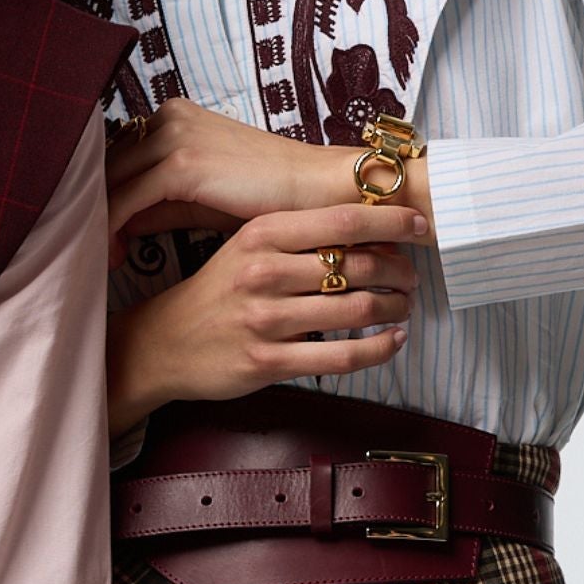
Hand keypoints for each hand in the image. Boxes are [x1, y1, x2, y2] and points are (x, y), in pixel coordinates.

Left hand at [106, 99, 395, 265]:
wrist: (319, 191)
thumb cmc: (265, 198)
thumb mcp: (200, 199)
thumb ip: (157, 204)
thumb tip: (115, 222)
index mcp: (172, 117)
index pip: (115, 155)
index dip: (99, 194)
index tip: (91, 233)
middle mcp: (168, 118)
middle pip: (105, 166)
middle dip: (90, 209)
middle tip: (82, 250)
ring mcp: (173, 136)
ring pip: (109, 182)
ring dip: (95, 222)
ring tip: (96, 259)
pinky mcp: (181, 163)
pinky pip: (126, 199)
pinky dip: (110, 229)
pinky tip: (111, 256)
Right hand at [107, 203, 428, 436]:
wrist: (164, 342)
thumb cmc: (217, 292)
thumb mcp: (246, 247)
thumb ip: (298, 236)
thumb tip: (369, 229)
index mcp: (260, 235)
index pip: (342, 221)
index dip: (391, 222)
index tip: (419, 226)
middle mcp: (263, 273)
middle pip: (357, 265)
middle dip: (398, 272)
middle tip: (411, 278)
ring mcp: (265, 319)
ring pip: (356, 310)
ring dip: (393, 309)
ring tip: (402, 308)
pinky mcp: (267, 362)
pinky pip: (341, 356)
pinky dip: (378, 349)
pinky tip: (391, 342)